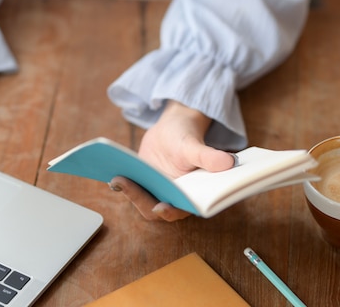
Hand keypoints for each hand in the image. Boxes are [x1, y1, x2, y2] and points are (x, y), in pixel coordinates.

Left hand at [110, 100, 235, 220]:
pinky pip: (131, 186)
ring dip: (128, 191)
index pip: (179, 211)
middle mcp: (172, 198)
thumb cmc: (188, 137)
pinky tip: (111, 171)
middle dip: (139, 199)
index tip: (159, 207)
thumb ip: (208, 156)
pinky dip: (122, 182)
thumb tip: (227, 163)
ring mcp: (155, 191)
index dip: (169, 212)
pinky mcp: (142, 183)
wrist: (174, 127)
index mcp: (190, 196)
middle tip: (124, 183)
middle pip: (154, 208)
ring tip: (117, 177)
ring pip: (140, 198)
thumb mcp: (195, 145)